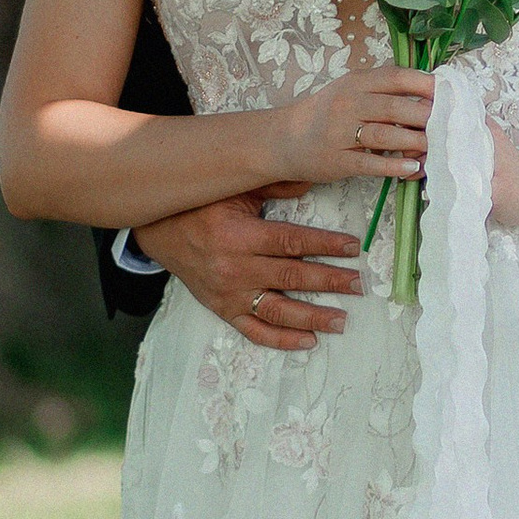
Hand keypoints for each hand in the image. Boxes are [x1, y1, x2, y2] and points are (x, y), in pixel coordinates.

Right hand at [129, 190, 364, 351]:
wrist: (160, 233)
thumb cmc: (201, 207)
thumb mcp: (235, 189)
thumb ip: (275, 186)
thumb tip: (315, 178)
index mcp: (239, 235)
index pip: (291, 243)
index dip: (325, 245)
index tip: (353, 247)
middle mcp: (234, 268)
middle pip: (291, 277)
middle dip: (329, 281)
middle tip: (359, 285)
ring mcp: (228, 294)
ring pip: (277, 310)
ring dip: (313, 317)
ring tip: (342, 320)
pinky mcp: (222, 309)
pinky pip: (254, 330)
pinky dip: (281, 340)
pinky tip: (308, 341)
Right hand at [278, 68, 434, 189]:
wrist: (285, 138)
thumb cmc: (327, 113)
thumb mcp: (352, 90)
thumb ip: (384, 90)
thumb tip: (430, 94)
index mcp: (357, 82)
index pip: (396, 77)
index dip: (426, 85)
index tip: (449, 95)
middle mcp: (348, 103)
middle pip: (395, 108)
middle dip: (426, 118)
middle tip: (449, 127)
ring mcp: (341, 132)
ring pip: (384, 135)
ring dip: (414, 143)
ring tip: (436, 149)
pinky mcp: (337, 160)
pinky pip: (370, 163)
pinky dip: (394, 166)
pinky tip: (413, 168)